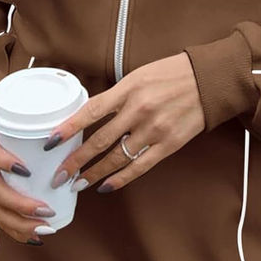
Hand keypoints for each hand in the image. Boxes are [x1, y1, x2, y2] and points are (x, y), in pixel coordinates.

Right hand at [0, 118, 56, 244]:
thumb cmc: (5, 126)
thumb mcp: (15, 118)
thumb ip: (37, 123)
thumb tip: (73, 131)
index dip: (4, 162)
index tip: (26, 170)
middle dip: (20, 204)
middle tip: (46, 210)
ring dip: (20, 223)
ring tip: (43, 228)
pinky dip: (15, 230)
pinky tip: (33, 237)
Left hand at [44, 52, 204, 192]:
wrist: (210, 80)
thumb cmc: (173, 74)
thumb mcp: (139, 75)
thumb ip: (117, 95)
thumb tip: (90, 115)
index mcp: (129, 88)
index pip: (91, 111)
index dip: (69, 128)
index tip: (51, 142)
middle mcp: (140, 110)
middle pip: (100, 140)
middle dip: (76, 161)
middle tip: (58, 176)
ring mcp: (155, 129)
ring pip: (117, 158)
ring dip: (94, 174)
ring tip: (78, 184)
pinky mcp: (170, 144)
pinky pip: (140, 166)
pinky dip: (121, 178)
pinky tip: (106, 186)